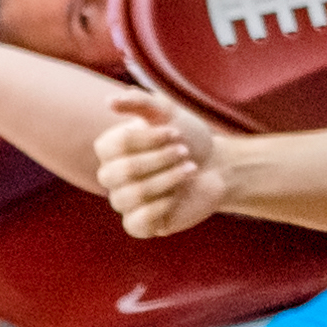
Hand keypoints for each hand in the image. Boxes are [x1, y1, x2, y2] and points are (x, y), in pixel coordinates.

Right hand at [99, 95, 214, 238]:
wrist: (216, 166)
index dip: (148, 139)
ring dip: (167, 180)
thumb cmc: (188, 137)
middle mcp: (112, 176)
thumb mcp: (169, 113)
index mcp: (111, 149)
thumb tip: (110, 102)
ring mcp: (125, 201)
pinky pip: (136, 222)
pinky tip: (177, 195)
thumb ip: (140, 102)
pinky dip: (160, 206)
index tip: (177, 132)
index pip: (114, 146)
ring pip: (131, 196)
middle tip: (185, 151)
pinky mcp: (140, 224)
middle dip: (160, 159)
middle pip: (122, 171)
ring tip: (190, 169)